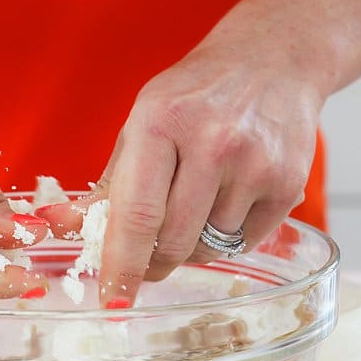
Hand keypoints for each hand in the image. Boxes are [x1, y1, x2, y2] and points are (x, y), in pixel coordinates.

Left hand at [38, 43, 323, 305]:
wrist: (272, 61)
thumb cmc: (196, 96)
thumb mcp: (142, 122)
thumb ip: (111, 182)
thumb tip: (72, 233)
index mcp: (161, 124)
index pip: (138, 213)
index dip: (122, 264)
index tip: (113, 299)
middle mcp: (213, 144)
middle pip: (173, 241)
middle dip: (153, 263)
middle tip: (148, 260)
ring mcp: (255, 165)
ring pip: (208, 247)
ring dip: (190, 247)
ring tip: (193, 210)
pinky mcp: (288, 184)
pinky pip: (244, 242)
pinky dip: (226, 238)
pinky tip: (225, 203)